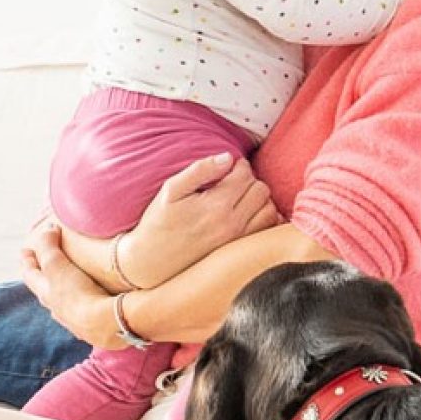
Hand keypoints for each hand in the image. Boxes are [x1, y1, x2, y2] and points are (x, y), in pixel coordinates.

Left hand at [20, 221, 119, 346]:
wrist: (106, 323)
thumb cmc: (78, 293)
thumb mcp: (57, 265)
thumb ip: (48, 246)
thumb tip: (47, 230)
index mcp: (46, 294)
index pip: (31, 275)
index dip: (27, 261)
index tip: (25, 250)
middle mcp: (58, 310)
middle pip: (45, 292)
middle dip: (43, 279)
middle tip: (44, 268)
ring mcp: (76, 321)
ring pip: (64, 306)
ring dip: (63, 295)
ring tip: (70, 286)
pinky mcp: (94, 329)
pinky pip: (85, 314)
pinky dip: (85, 305)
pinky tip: (93, 304)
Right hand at [127, 153, 276, 283]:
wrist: (151, 261)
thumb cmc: (158, 222)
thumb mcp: (171, 190)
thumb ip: (200, 170)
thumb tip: (228, 157)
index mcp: (216, 206)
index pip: (245, 175)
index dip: (238, 165)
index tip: (228, 167)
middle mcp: (232, 224)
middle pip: (260, 189)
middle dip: (250, 180)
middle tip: (233, 181)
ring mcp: (238, 239)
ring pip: (269, 208)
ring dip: (260, 198)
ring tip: (240, 196)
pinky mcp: (240, 250)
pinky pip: (267, 229)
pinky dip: (265, 216)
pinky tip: (249, 212)